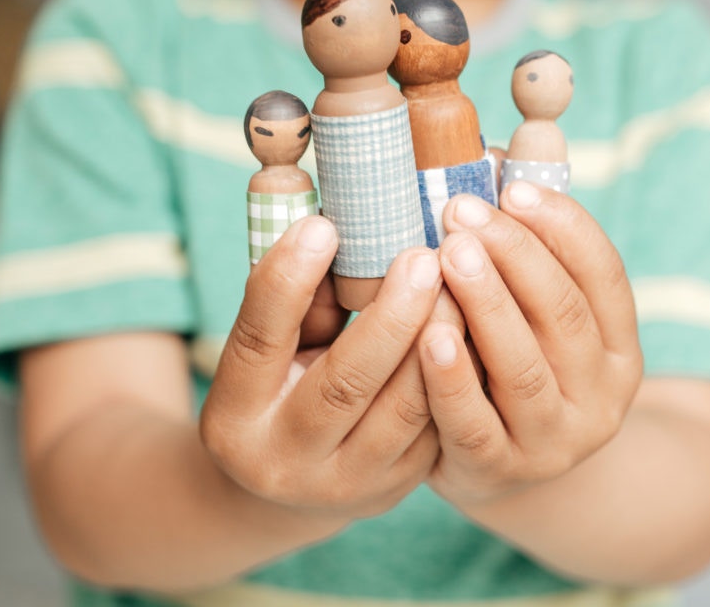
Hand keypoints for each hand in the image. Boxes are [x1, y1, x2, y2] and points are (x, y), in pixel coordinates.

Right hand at [200, 215, 443, 521]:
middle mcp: (283, 459)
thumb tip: (331, 223)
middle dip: (392, 315)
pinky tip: (475, 323)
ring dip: (440, 338)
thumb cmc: (277, 386)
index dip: (289, 279)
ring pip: (406, 408)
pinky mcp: (397, 487)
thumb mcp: (268, 348)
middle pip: (346, 382)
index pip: (259, 338)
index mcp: (234, 414)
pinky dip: (460, 369)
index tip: (325, 224)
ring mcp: (345, 484)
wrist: (289, 485)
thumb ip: (295, 297)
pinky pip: (438, 424)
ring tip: (460, 281)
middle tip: (424, 256)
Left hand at [419, 182, 642, 504]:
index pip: (604, 275)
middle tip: (460, 210)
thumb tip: (510, 141)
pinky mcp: (499, 470)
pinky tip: (427, 331)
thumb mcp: (536, 311)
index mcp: (621, 347)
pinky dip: (451, 374)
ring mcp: (554, 440)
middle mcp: (601, 396)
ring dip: (485, 303)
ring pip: (523, 365)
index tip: (513, 184)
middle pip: (562, 314)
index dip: (562, 225)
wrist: (505, 470)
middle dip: (513, 254)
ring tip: (446, 254)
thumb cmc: (512, 364)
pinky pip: (473, 420)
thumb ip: (532, 242)